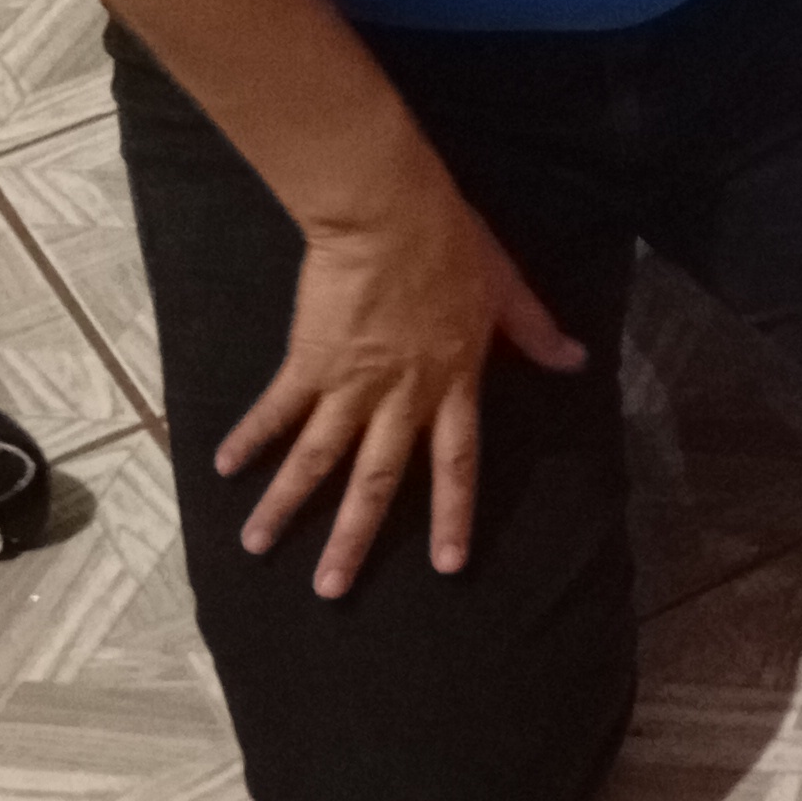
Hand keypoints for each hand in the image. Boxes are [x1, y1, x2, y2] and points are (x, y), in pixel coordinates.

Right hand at [215, 154, 584, 598]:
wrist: (389, 211)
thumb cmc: (451, 241)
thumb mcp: (505, 286)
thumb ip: (534, 330)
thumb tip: (577, 360)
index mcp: (454, 381)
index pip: (458, 462)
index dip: (455, 515)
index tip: (448, 567)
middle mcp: (401, 396)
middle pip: (377, 480)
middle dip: (353, 538)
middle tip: (330, 590)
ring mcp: (351, 383)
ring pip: (317, 458)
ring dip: (286, 506)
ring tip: (256, 546)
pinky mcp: (309, 361)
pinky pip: (276, 409)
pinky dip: (250, 438)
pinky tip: (224, 468)